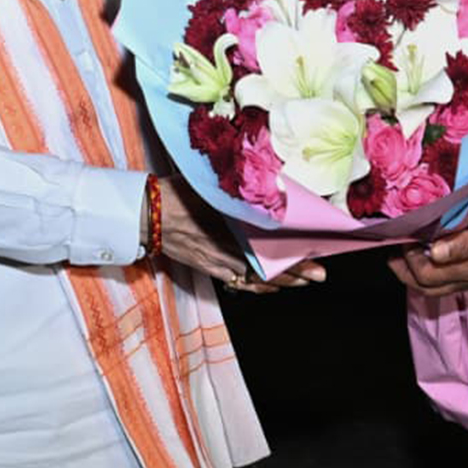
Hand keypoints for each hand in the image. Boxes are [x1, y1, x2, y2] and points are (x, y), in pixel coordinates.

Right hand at [156, 179, 325, 294]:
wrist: (147, 212)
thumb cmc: (177, 194)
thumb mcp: (210, 184)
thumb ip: (237, 189)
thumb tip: (268, 179)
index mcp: (230, 226)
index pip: (270, 245)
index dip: (293, 252)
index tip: (315, 250)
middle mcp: (226, 248)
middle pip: (268, 265)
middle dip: (296, 270)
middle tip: (320, 273)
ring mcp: (217, 262)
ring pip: (256, 279)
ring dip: (282, 282)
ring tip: (304, 281)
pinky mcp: (208, 268)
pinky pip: (237, 283)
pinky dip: (257, 287)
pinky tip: (272, 287)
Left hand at [388, 210, 467, 296]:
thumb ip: (463, 244)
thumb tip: (431, 253)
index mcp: (466, 270)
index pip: (423, 274)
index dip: (406, 259)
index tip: (402, 237)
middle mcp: (467, 280)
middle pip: (424, 287)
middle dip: (403, 272)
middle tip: (392, 252)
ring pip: (436, 285)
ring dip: (417, 273)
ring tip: (409, 253)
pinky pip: (450, 280)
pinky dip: (435, 271)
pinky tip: (437, 255)